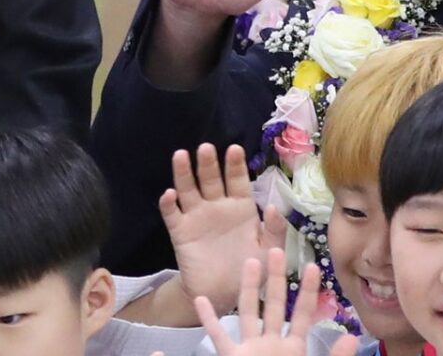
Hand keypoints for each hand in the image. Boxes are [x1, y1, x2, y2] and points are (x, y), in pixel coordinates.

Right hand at [160, 145, 262, 318]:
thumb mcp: (269, 250)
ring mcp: (197, 217)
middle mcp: (217, 206)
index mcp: (241, 207)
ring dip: (184, 173)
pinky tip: (169, 194)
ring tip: (181, 155)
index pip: (237, 180)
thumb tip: (272, 206)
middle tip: (206, 148)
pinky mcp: (181, 232)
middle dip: (208, 163)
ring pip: (188, 189)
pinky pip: (172, 214)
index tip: (235, 149)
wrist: (223, 295)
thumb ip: (274, 229)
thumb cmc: (248, 268)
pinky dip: (169, 203)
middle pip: (211, 178)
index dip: (235, 165)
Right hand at [194, 249, 358, 355]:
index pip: (303, 315)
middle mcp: (271, 346)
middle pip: (273, 305)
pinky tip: (201, 300)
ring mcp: (250, 352)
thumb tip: (353, 337)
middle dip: (276, 279)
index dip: (308, 291)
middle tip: (276, 249)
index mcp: (294, 350)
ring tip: (249, 263)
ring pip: (247, 314)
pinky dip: (209, 320)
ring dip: (247, 290)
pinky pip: (219, 338)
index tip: (313, 266)